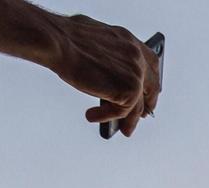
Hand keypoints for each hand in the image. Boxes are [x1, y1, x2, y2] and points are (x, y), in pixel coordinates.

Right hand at [49, 14, 160, 136]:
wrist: (57, 41)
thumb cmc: (65, 38)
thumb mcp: (93, 40)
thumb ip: (106, 54)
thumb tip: (105, 72)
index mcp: (128, 41)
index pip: (150, 62)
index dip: (150, 78)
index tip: (149, 90)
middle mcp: (136, 56)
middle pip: (151, 85)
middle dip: (148, 102)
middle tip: (142, 115)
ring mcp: (135, 74)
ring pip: (137, 104)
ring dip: (130, 120)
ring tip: (125, 130)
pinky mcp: (128, 90)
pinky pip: (122, 111)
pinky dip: (106, 117)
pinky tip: (91, 116)